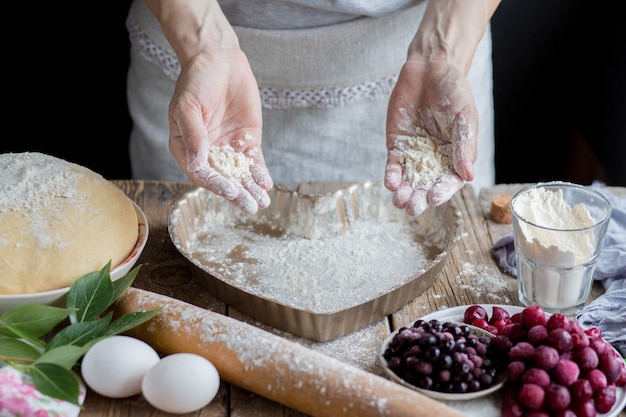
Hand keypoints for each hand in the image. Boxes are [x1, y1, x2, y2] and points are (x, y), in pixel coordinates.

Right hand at [168, 49, 272, 214]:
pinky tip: (267, 184)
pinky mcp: (247, 141)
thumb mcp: (188, 105)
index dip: (215, 184)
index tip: (230, 191)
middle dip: (237, 194)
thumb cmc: (196, 80)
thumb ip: (193, 135)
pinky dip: (260, 173)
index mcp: (186, 148)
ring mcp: (228, 148)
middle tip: (250, 207)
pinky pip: (254, 162)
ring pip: (240, 175)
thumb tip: (197, 164)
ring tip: (262, 202)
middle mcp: (207, 152)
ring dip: (251, 189)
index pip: (201, 173)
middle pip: (223, 179)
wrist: (218, 60)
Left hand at [385, 57, 476, 215]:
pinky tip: (391, 183)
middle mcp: (436, 159)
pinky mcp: (397, 146)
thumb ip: (464, 146)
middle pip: (427, 185)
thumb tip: (468, 176)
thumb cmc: (454, 91)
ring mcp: (415, 154)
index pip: (450, 180)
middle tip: (413, 208)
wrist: (430, 69)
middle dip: (420, 198)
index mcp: (456, 156)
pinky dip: (392, 175)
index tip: (434, 198)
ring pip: (409, 180)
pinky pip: (394, 165)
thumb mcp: (464, 117)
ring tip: (400, 201)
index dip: (442, 191)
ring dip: (404, 192)